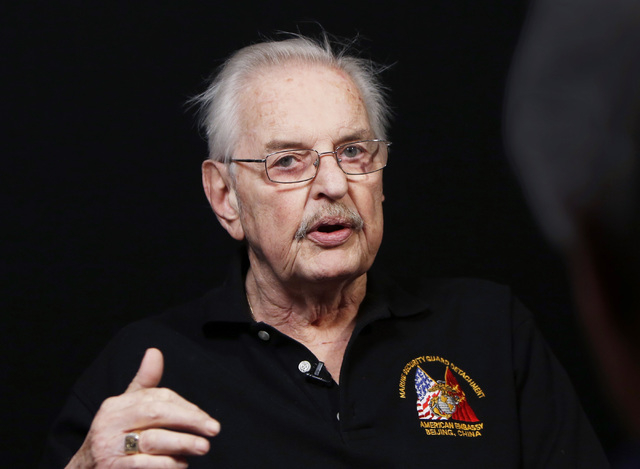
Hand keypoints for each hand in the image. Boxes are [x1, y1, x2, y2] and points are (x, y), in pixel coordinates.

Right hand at [66, 348, 219, 467]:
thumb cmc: (115, 436)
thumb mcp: (126, 408)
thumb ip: (144, 383)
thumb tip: (155, 351)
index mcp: (116, 405)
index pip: (157, 397)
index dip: (185, 406)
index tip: (205, 418)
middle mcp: (109, 423)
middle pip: (156, 414)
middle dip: (189, 420)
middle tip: (213, 429)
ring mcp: (109, 447)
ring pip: (152, 440)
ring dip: (182, 443)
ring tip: (203, 447)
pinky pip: (144, 464)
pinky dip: (167, 464)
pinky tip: (181, 463)